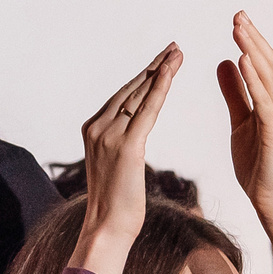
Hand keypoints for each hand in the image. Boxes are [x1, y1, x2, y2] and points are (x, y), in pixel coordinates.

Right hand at [67, 43, 181, 273]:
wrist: (109, 226)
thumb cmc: (120, 202)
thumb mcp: (119, 165)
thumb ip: (124, 144)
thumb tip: (132, 136)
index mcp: (95, 128)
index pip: (124, 95)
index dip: (144, 76)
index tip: (162, 60)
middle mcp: (98, 126)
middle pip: (131, 89)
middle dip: (154, 66)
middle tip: (174, 47)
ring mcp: (109, 134)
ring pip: (138, 95)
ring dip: (160, 71)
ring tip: (177, 53)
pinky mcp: (126, 146)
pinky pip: (146, 111)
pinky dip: (159, 90)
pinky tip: (171, 75)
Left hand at [218, 13, 272, 273]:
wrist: (270, 201)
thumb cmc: (258, 166)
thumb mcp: (240, 122)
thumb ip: (235, 93)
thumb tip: (226, 62)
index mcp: (270, 104)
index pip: (263, 66)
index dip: (251, 42)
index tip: (237, 20)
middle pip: (268, 65)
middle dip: (253, 39)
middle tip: (238, 14)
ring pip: (268, 78)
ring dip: (253, 51)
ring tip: (239, 29)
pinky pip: (265, 101)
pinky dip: (254, 79)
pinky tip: (242, 59)